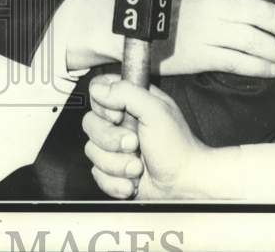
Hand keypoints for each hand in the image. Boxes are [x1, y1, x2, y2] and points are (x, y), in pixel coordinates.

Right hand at [83, 74, 219, 199]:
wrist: (184, 185)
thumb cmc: (178, 147)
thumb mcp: (156, 111)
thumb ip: (127, 93)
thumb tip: (99, 89)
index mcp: (130, 101)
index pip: (98, 91)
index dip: (102, 105)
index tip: (118, 116)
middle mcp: (119, 123)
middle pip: (90, 123)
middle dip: (112, 141)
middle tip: (134, 144)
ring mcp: (114, 148)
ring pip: (92, 151)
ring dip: (117, 164)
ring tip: (138, 167)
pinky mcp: (112, 170)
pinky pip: (97, 174)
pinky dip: (116, 182)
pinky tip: (133, 181)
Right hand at [153, 0, 274, 77]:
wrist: (140, 30)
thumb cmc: (177, 11)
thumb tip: (274, 5)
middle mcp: (214, 4)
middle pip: (264, 14)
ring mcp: (208, 30)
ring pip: (257, 41)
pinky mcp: (201, 55)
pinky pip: (239, 62)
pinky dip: (261, 67)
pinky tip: (272, 70)